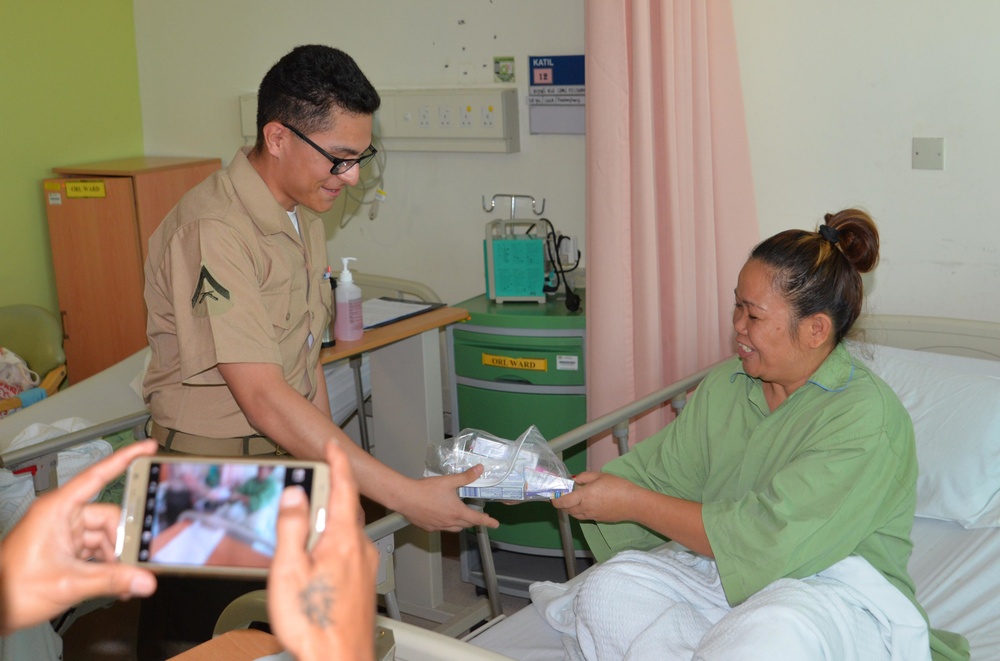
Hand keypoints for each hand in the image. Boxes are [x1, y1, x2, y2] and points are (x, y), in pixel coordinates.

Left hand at [0, 439, 158, 634]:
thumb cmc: (13, 588)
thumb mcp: (68, 583)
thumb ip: (111, 580)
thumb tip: (144, 579)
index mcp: (57, 509)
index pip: (97, 476)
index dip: (124, 459)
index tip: (148, 448)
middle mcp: (62, 516)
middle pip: (108, 517)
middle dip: (123, 540)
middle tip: (140, 558)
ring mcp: (64, 532)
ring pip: (104, 536)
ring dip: (116, 558)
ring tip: (126, 579)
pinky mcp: (65, 549)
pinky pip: (96, 549)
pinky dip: (107, 564)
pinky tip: (117, 581)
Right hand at [268, 442, 378, 660]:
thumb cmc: (314, 624)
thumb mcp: (289, 571)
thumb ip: (292, 528)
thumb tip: (295, 495)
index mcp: (342, 540)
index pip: (343, 488)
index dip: (338, 463)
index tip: (333, 446)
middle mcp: (360, 550)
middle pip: (345, 508)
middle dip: (329, 492)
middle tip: (308, 485)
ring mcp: (364, 568)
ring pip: (348, 530)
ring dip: (329, 519)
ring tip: (304, 527)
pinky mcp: (363, 584)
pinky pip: (350, 550)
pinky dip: (334, 541)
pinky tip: (316, 559)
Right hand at [396, 466, 499, 531]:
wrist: (405, 498)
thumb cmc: (427, 489)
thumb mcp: (449, 481)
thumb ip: (466, 477)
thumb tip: (480, 469)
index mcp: (457, 512)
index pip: (477, 519)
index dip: (488, 521)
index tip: (495, 524)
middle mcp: (450, 522)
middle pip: (467, 524)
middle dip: (475, 521)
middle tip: (479, 516)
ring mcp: (439, 526)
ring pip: (455, 528)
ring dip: (461, 523)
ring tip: (462, 516)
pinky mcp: (429, 527)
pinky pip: (443, 528)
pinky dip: (448, 524)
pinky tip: (443, 517)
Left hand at [550, 471, 638, 522]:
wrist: (633, 503)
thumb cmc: (618, 486)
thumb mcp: (600, 476)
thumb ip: (584, 477)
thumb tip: (574, 480)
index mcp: (584, 496)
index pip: (563, 502)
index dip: (555, 500)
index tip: (553, 495)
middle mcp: (585, 508)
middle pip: (567, 510)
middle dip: (561, 504)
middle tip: (562, 496)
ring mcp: (591, 516)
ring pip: (574, 515)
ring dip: (570, 509)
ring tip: (573, 500)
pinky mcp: (598, 520)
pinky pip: (584, 517)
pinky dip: (579, 512)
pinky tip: (585, 504)